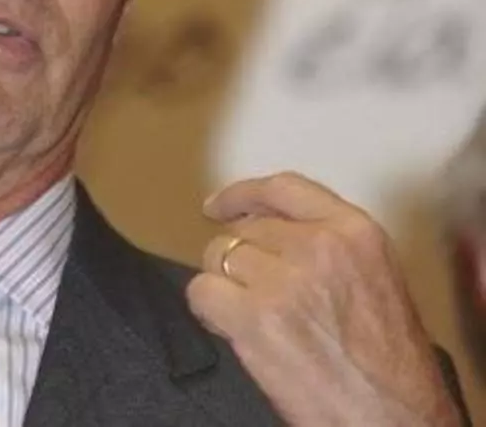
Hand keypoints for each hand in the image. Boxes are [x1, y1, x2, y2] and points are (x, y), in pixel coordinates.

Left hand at [186, 172, 459, 425]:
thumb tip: (266, 230)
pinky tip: (236, 330)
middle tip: (256, 296)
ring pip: (218, 257)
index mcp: (356, 233)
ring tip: (256, 319)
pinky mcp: (254, 317)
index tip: (218, 205)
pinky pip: (201, 291)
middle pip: (244, 229)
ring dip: (226, 286)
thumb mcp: (374, 278)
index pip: (283, 188)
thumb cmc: (388, 363)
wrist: (390, 416)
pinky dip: (209, 312)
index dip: (242, 195)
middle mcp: (319, 247)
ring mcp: (284, 280)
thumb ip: (328, 245)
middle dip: (241, 260)